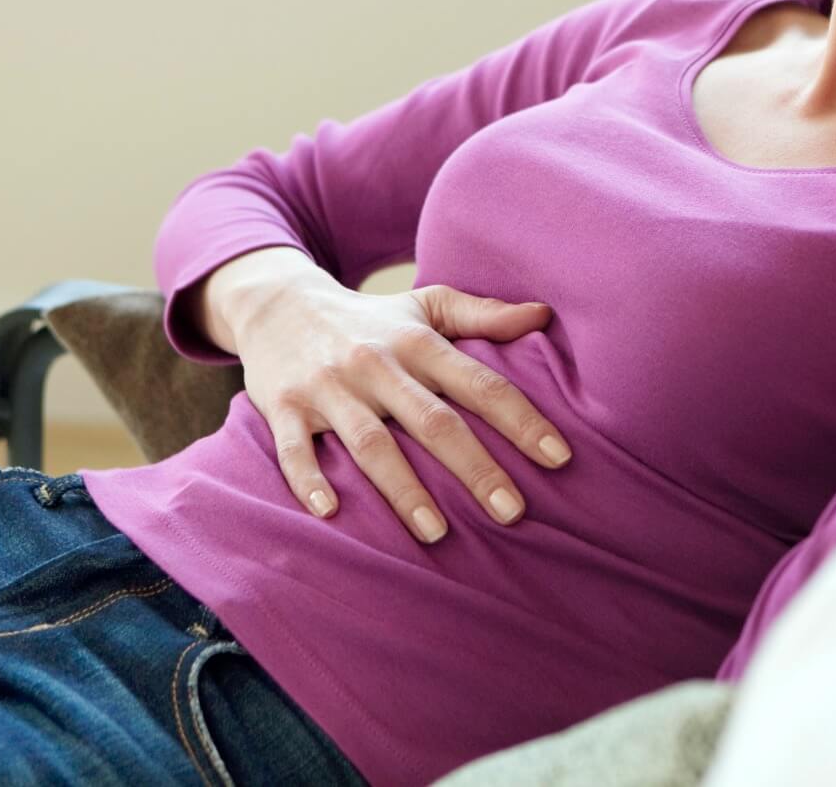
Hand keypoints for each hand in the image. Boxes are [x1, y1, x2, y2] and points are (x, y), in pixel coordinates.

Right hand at [228, 279, 571, 543]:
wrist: (277, 303)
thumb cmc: (370, 318)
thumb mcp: (425, 305)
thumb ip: (483, 314)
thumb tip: (544, 315)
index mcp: (417, 342)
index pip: (479, 383)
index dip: (521, 419)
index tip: (559, 458)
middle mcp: (376, 364)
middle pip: (433, 421)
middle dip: (474, 468)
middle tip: (513, 512)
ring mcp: (328, 387)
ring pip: (370, 443)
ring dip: (403, 490)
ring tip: (437, 533)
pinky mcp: (283, 406)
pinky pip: (294, 448)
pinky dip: (309, 480)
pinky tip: (330, 513)